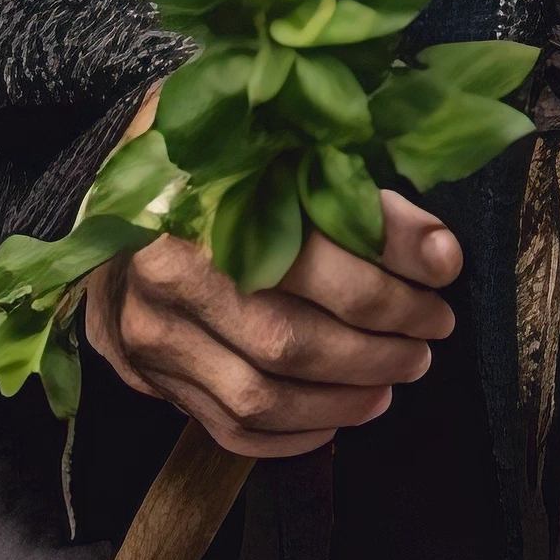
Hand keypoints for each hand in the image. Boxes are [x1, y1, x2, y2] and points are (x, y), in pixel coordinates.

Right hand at [85, 183, 461, 459]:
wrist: (113, 205)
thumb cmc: (205, 157)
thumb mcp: (262, 127)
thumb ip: (332, 162)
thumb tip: (426, 233)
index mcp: (201, 196)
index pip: (315, 240)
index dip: (394, 254)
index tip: (446, 262)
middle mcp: (170, 273)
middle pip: (294, 333)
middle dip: (384, 336)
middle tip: (434, 325)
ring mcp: (156, 334)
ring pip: (266, 393)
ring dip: (349, 393)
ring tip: (403, 369)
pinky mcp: (153, 376)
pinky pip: (231, 427)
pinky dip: (298, 433)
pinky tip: (345, 412)